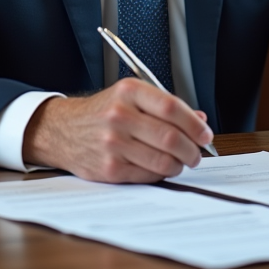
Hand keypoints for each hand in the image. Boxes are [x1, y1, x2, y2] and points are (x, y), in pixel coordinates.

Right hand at [22, 78, 213, 183]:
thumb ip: (165, 107)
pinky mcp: (109, 168)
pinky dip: (161, 174)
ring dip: (180, 164)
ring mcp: (112, 144)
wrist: (63, 130)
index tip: (205, 134)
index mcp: (128, 92)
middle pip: (170, 137)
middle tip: (197, 153)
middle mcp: (119, 116)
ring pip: (162, 160)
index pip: (171, 108)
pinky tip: (161, 167)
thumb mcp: (130, 97)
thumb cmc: (102, 112)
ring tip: (181, 161)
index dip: (194, 124)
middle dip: (192, 150)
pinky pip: (148, 175)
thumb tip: (199, 120)